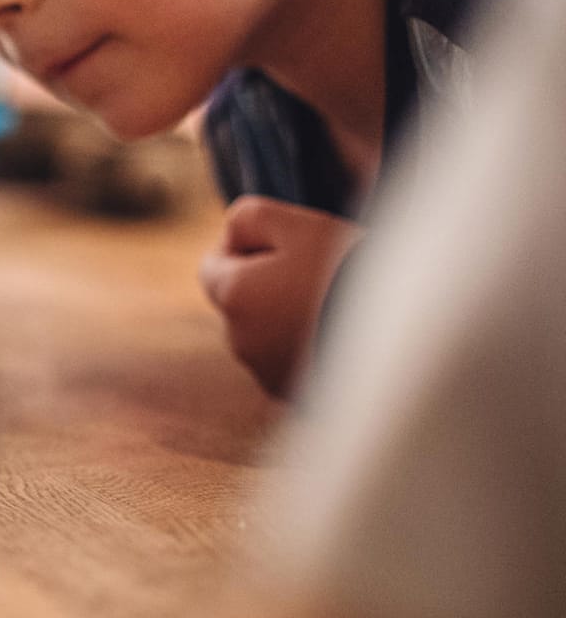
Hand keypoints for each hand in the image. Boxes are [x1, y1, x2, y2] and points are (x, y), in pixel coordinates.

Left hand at [198, 196, 362, 398]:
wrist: (406, 335)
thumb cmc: (351, 270)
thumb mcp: (298, 224)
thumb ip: (249, 219)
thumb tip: (231, 236)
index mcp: (232, 296)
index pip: (212, 265)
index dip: (245, 246)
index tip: (285, 242)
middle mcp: (240, 342)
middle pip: (242, 303)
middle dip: (269, 285)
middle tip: (323, 272)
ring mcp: (269, 374)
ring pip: (269, 335)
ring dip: (291, 319)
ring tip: (342, 306)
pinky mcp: (300, 398)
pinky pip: (296, 365)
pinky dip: (312, 349)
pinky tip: (349, 338)